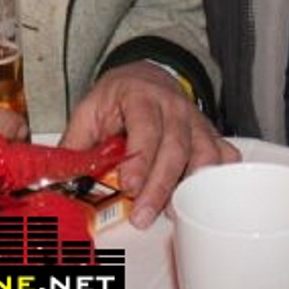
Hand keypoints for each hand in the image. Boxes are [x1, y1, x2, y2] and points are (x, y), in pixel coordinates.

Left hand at [60, 61, 238, 228]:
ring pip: (204, 154)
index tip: (130, 186)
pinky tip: (205, 194)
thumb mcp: (90, 109)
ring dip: (191, 186)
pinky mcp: (210, 133)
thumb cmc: (117, 96)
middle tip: (144, 215)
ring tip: (173, 212)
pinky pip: (225, 155)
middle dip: (160, 186)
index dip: (140, 159)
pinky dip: (219, 176)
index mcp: (140, 96)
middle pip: (175, 148)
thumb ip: (77, 141)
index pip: (145, 127)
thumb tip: (63, 174)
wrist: (147, 74)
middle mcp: (173, 106)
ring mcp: (195, 120)